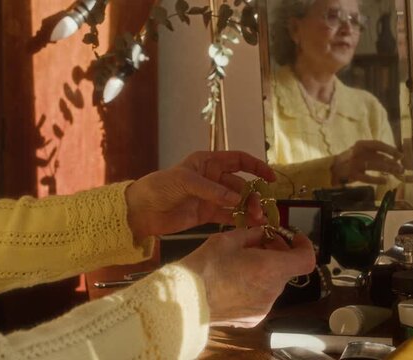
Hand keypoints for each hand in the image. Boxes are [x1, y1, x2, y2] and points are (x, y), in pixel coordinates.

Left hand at [125, 151, 275, 238]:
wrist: (141, 210)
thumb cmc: (159, 187)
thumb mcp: (185, 182)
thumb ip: (212, 190)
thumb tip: (237, 199)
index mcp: (208, 162)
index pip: (239, 160)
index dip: (256, 167)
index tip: (271, 178)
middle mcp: (212, 178)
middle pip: (240, 185)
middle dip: (252, 196)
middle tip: (259, 211)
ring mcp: (210, 197)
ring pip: (236, 202)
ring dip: (248, 210)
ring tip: (258, 221)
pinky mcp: (206, 214)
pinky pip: (227, 215)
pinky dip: (238, 220)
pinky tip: (248, 226)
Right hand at [179, 227, 314, 326]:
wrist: (184, 300)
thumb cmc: (204, 267)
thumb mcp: (227, 239)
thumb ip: (251, 234)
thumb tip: (261, 233)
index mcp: (270, 268)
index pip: (305, 259)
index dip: (304, 246)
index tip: (294, 238)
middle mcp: (272, 291)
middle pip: (286, 269)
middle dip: (277, 253)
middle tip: (259, 243)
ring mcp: (263, 308)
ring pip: (272, 283)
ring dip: (264, 270)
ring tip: (242, 261)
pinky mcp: (252, 319)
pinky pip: (260, 298)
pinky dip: (254, 286)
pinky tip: (234, 280)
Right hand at [331, 140, 403, 184]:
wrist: (332, 168)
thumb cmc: (349, 160)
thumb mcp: (360, 152)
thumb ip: (373, 153)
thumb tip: (394, 157)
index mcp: (360, 144)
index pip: (378, 144)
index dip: (390, 150)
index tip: (400, 156)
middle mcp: (358, 152)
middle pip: (379, 156)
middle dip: (392, 162)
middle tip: (401, 168)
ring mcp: (354, 164)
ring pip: (375, 165)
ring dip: (388, 169)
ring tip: (397, 173)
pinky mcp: (352, 175)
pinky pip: (367, 177)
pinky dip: (377, 179)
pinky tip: (385, 181)